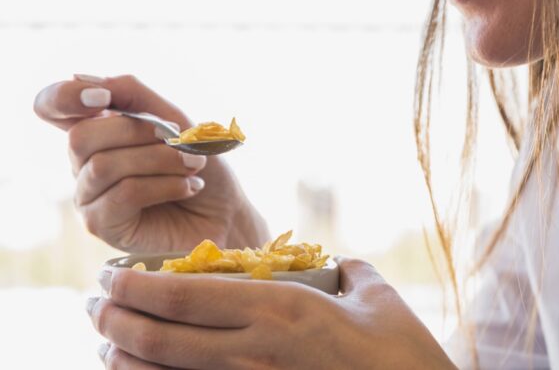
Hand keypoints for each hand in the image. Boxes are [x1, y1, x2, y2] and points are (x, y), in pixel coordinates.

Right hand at [34, 74, 268, 252]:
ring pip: (104, 166)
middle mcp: (83, 163)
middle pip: (80, 137)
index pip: (51, 105)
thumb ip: (132, 95)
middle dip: (137, 132)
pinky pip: (123, 194)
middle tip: (181, 140)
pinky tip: (189, 188)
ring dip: (160, 160)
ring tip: (195, 165)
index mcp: (97, 130)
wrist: (228, 212)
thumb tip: (81, 78)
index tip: (104, 98)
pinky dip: (164, 185)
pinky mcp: (102, 225)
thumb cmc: (201, 165)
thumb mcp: (174, 119)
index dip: (64, 96)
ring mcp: (89, 196)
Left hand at [88, 257, 455, 369]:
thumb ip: (351, 270)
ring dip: (126, 359)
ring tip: (105, 343)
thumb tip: (339, 263)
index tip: (112, 276)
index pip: (188, 294)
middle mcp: (255, 352)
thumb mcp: (379, 296)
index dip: (140, 285)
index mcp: (281, 310)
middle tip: (93, 305)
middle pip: (163, 338)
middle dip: (117, 319)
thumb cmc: (402, 353)